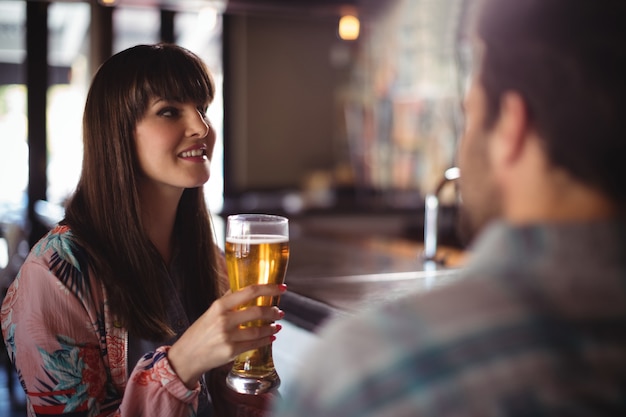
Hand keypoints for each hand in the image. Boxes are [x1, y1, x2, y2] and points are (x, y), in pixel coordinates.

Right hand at [168, 284, 285, 388]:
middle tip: (279, 311)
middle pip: (257, 311)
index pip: (249, 291)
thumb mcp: (211, 311)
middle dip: (273, 311)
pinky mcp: (231, 352)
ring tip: (277, 325)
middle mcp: (224, 320)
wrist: (186, 356)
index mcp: (219, 306)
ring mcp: (228, 337)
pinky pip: (255, 344)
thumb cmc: (200, 332)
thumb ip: (228, 300)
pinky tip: (271, 337)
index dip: (268, 288)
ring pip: (258, 330)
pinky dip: (266, 340)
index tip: (281, 288)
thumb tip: (246, 288)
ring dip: (271, 327)